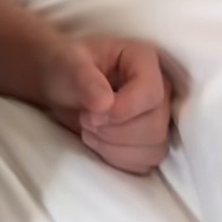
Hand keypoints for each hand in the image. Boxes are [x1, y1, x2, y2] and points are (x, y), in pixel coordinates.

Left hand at [39, 36, 174, 174]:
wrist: (60, 85)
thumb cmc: (66, 67)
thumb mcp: (66, 63)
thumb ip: (83, 78)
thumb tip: (104, 103)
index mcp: (144, 59)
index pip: (151, 93)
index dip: (124, 110)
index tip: (91, 115)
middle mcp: (161, 87)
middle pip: (155, 125)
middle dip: (114, 131)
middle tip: (85, 120)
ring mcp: (159, 116)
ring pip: (155, 147)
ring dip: (114, 146)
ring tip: (89, 130)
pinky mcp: (151, 140)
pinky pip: (147, 161)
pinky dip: (118, 158)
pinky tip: (98, 143)